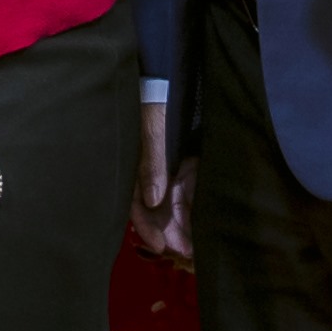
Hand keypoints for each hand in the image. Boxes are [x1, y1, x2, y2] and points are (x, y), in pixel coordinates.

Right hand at [134, 93, 187, 258]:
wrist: (167, 77)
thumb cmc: (155, 99)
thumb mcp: (153, 130)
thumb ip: (152, 163)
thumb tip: (153, 199)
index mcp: (135, 165)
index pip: (137, 204)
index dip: (147, 227)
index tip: (160, 247)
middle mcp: (147, 170)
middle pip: (154, 210)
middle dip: (168, 233)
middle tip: (187, 253)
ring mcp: (163, 168)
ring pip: (168, 204)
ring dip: (179, 225)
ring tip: (194, 248)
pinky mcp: (177, 163)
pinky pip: (180, 190)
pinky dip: (187, 207)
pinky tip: (195, 222)